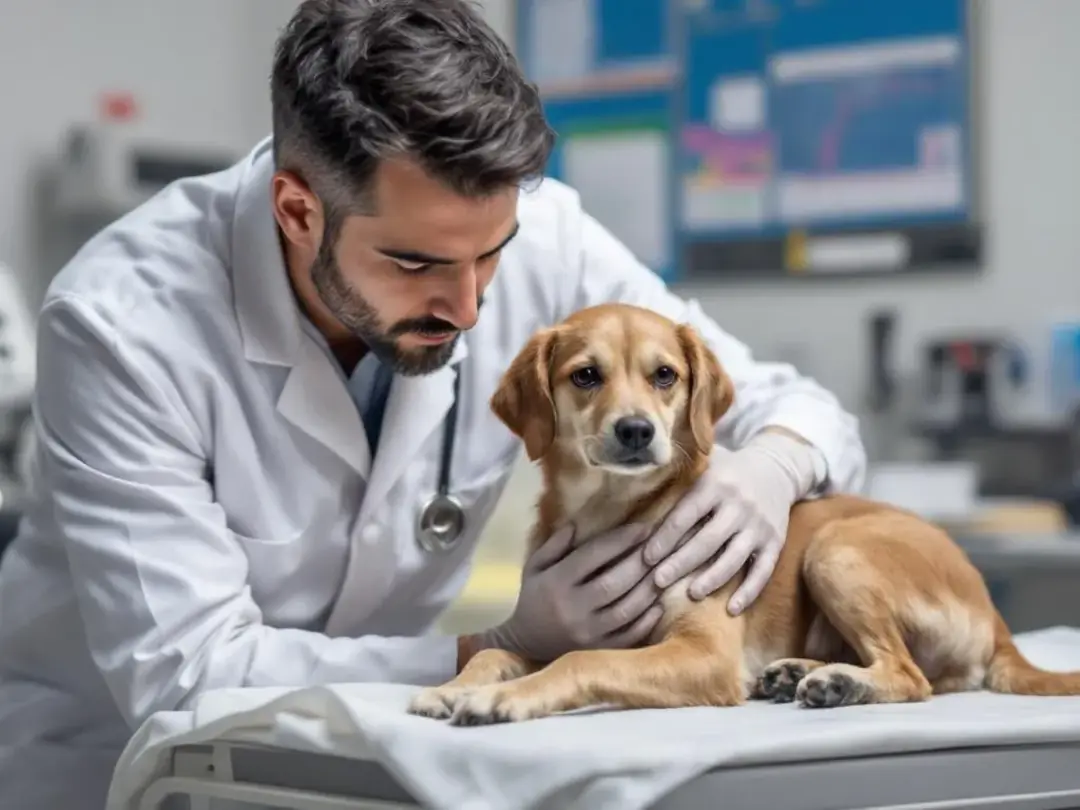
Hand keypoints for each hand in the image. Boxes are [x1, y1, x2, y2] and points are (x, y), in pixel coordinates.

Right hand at [476, 523, 662, 662]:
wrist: (525, 645)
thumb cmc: (534, 599)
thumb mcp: (534, 567)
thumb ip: (554, 545)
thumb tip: (577, 525)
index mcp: (557, 582)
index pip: (593, 555)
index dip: (621, 540)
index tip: (643, 527)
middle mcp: (573, 608)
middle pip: (615, 582)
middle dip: (640, 562)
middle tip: (660, 547)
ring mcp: (588, 633)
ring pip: (627, 610)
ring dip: (648, 589)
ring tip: (663, 571)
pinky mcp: (600, 651)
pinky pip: (630, 636)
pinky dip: (648, 620)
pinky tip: (659, 603)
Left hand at [644, 432, 820, 614]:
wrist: (777, 466)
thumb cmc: (728, 471)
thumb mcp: (706, 466)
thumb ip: (680, 483)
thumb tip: (639, 499)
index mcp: (715, 485)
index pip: (685, 515)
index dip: (664, 538)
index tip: (645, 558)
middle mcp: (739, 505)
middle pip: (707, 540)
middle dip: (681, 563)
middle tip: (658, 582)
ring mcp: (759, 525)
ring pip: (734, 558)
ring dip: (712, 579)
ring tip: (691, 594)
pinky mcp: (775, 542)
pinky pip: (763, 571)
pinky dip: (748, 592)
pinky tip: (732, 609)